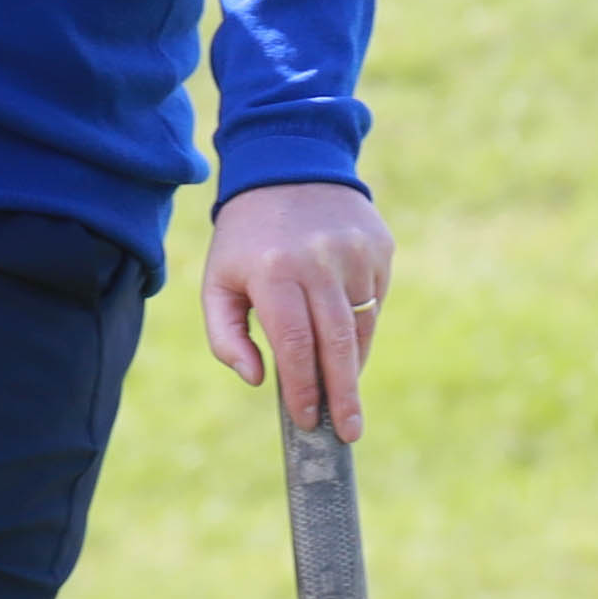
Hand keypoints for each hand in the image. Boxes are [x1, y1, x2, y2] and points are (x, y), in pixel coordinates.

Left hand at [201, 179, 392, 438]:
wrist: (287, 165)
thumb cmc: (246, 239)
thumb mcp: (218, 281)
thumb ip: (225, 336)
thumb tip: (258, 380)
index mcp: (273, 271)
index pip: (293, 344)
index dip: (303, 388)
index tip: (308, 421)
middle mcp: (318, 261)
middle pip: (336, 344)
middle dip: (343, 395)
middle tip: (349, 432)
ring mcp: (355, 253)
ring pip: (361, 327)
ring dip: (352, 366)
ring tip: (346, 398)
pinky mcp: (379, 247)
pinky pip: (374, 301)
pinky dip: (362, 327)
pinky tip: (344, 338)